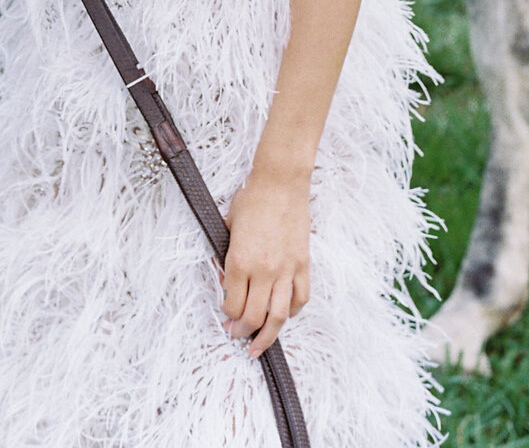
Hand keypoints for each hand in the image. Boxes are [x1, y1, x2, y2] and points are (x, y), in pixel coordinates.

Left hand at [219, 170, 310, 358]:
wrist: (280, 182)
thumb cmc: (252, 200)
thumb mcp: (228, 228)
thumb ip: (227, 257)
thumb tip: (227, 281)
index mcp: (240, 261)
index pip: (233, 306)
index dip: (227, 316)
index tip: (225, 317)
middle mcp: (263, 270)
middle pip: (254, 318)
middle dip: (243, 333)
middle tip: (237, 336)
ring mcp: (286, 269)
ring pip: (279, 316)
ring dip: (269, 336)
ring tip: (260, 346)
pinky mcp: (302, 264)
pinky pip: (301, 298)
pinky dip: (294, 312)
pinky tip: (285, 316)